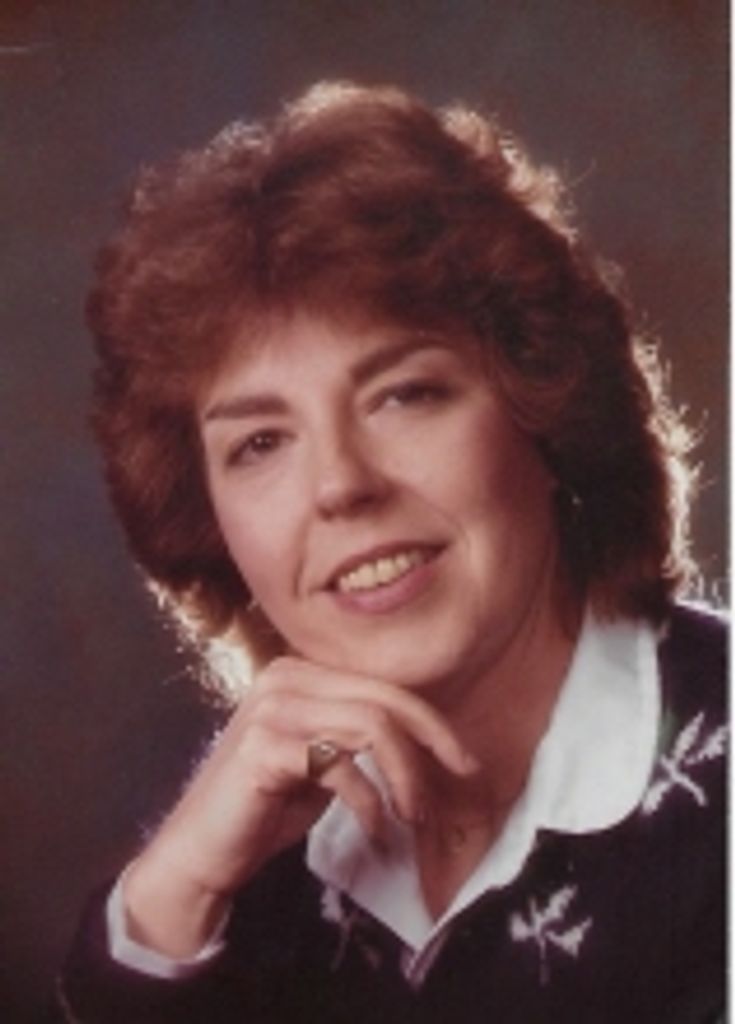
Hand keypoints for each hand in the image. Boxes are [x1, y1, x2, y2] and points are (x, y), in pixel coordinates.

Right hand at [122, 656, 475, 956]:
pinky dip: (368, 801)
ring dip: (403, 776)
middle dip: (430, 740)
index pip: (380, 685)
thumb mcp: (323, 762)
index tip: (462, 759)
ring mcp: (271, 707)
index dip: (430, 721)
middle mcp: (284, 677)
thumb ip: (359, 738)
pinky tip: (374, 830)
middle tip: (458, 779)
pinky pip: (338, 765)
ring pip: (369, 726)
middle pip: (381, 698)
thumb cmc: (266, 807)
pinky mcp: (262, 745)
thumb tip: (428, 738)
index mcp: (299, 672)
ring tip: (413, 816)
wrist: (202, 850)